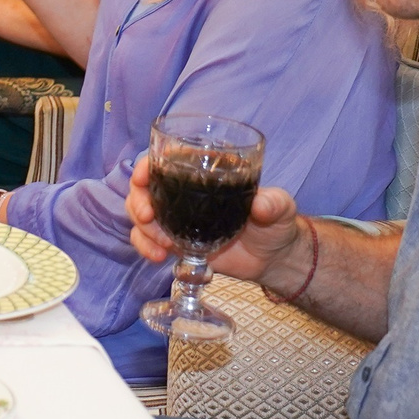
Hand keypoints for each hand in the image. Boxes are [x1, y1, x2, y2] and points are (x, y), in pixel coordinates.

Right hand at [127, 153, 307, 280]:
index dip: (147, 165)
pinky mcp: (174, 240)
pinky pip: (147, 240)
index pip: (166, 160)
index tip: (142, 177)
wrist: (272, 259)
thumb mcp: (281, 208)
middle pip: (144, 187)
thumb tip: (261, 205)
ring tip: (160, 243)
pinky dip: (145, 247)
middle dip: (137, 200)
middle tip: (148, 216)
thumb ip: (273, 204)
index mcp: (203, 172)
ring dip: (141, 226)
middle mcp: (183, 192)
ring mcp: (175, 217)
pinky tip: (158, 257)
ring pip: (141, 213)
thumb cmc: (276, 224)